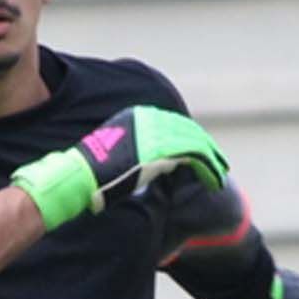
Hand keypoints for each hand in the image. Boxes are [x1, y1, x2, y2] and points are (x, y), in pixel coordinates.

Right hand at [11, 106, 228, 230]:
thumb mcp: (113, 158)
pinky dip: (206, 168)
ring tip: (220, 175)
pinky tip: (214, 180)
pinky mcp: (160, 149)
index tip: (200, 153)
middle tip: (218, 163)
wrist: (79, 178)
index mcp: (134, 118)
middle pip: (185, 130)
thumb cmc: (88, 176)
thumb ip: (132, 156)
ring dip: (210, 160)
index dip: (189, 139)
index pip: (170, 125)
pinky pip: (193, 156)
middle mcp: (146, 120)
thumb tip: (145, 168)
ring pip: (193, 143)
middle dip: (204, 148)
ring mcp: (153, 133)